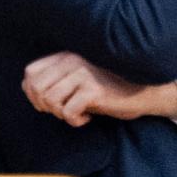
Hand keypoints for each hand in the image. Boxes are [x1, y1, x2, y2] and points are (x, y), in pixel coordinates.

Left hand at [23, 53, 176, 127]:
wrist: (145, 91)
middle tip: (64, 111)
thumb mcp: (81, 77)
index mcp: (66, 55)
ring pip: (50, 100)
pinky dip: (75, 120)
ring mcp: (83, 75)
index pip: (30, 73)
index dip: (32, 93)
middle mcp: (72, 61)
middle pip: (36, 88)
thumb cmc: (112, 87)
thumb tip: (33, 94)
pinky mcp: (94, 91)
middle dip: (45, 106)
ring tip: (77, 114)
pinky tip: (88, 118)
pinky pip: (68, 111)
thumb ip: (59, 78)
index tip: (49, 104)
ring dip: (60, 114)